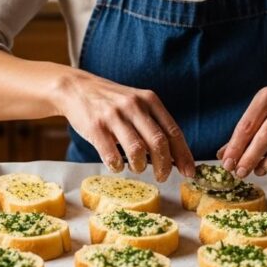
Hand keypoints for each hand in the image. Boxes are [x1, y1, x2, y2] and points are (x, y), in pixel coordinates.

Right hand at [55, 70, 194, 180]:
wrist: (76, 88)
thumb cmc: (112, 102)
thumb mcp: (137, 103)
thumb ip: (153, 124)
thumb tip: (173, 157)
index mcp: (149, 100)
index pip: (173, 131)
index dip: (183, 155)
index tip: (189, 172)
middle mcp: (134, 106)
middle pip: (158, 142)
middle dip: (164, 166)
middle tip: (163, 177)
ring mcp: (114, 116)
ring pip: (137, 150)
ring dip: (140, 167)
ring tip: (137, 168)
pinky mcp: (95, 127)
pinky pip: (111, 155)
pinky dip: (117, 167)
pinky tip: (117, 166)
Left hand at [217, 83, 266, 178]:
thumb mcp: (260, 112)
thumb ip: (243, 134)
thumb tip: (223, 156)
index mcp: (266, 97)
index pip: (247, 125)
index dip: (236, 147)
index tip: (227, 164)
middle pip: (266, 135)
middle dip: (251, 157)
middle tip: (240, 173)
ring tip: (259, 172)